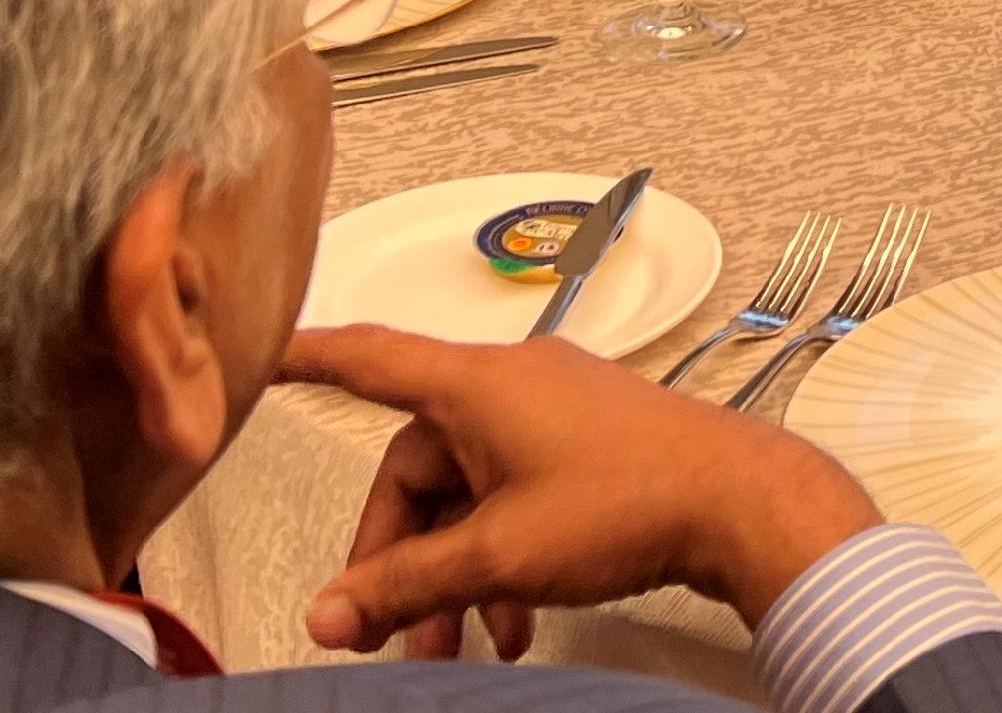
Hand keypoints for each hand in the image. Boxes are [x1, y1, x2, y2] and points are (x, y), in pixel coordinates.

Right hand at [285, 324, 879, 661]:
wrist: (738, 503)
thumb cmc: (629, 502)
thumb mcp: (498, 553)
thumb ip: (406, 584)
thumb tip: (330, 614)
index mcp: (479, 385)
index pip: (370, 359)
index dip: (310, 358)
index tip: (264, 353)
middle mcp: (511, 384)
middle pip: (417, 467)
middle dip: (398, 555)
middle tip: (383, 629)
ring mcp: (553, 411)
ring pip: (468, 494)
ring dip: (452, 572)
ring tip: (448, 647)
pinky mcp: (587, 443)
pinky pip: (513, 496)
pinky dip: (499, 557)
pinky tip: (508, 627)